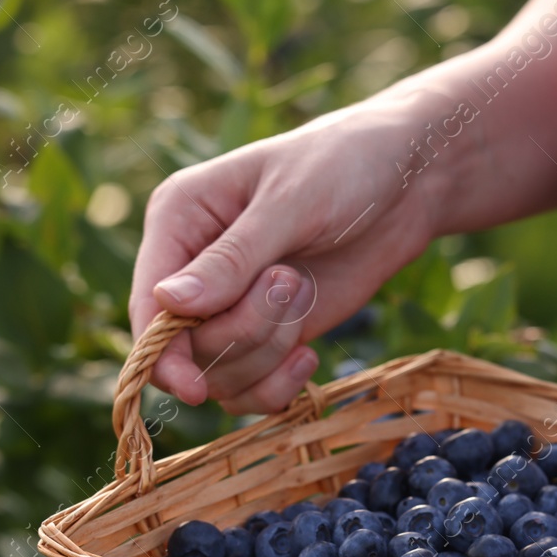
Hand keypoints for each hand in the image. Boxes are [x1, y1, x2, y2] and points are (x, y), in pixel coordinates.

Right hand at [127, 0, 556, 413]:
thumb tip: (170, 303)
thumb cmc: (345, 166)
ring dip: (269, 352)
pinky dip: (279, 386)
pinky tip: (310, 356)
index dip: (163, 353)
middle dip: (246, 331)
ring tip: (306, 294)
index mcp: (179, 219)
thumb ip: (233, 259)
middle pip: (187, 347)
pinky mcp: (269, 333)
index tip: (195, 387)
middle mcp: (193, 267)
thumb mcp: (291, 204)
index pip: (148, 303)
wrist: (408, 183)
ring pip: (220, 374)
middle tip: (294, 282)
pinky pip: (250, 389)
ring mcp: (231, 305)